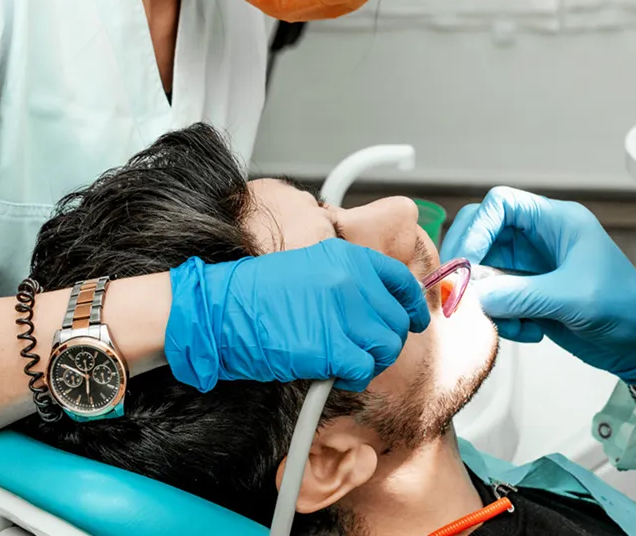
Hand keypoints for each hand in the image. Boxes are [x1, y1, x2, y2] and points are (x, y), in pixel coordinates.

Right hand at [164, 239, 430, 391]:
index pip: (400, 281)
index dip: (413, 306)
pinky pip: (364, 369)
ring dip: (370, 361)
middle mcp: (352, 281)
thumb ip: (346, 282)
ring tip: (345, 364)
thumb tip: (376, 306)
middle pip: (397, 321)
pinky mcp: (332, 347)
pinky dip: (354, 378)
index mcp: (347, 257)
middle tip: (361, 352)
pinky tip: (333, 375)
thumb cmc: (255, 296)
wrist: (219, 311)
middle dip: (385, 342)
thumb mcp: (309, 270)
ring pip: (386, 347)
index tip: (415, 320)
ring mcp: (344, 313)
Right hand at [443, 187, 635, 384]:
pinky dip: (502, 318)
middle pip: (483, 234)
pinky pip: (496, 300)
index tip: (466, 262)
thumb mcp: (575, 298)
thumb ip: (523, 295)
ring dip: (487, 300)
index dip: (477, 228)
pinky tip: (530, 333)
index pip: (501, 204)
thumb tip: (474, 296)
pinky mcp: (529, 295)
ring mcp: (531, 268)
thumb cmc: (624, 308)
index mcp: (556, 222)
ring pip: (484, 272)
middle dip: (471, 264)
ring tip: (512, 325)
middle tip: (464, 294)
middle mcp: (539, 239)